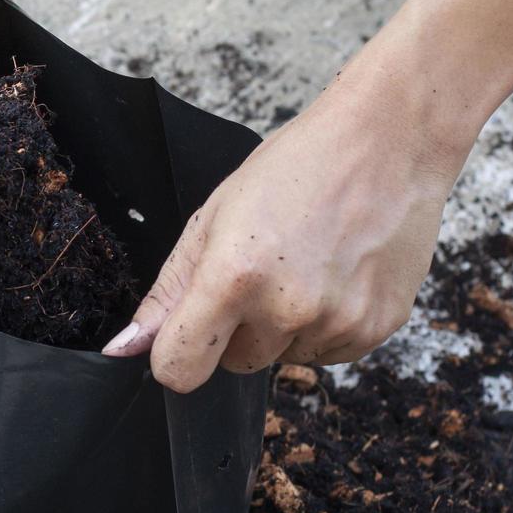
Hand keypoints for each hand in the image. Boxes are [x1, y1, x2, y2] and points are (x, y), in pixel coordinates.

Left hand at [102, 69, 467, 392]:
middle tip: (261, 269)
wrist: (386, 143)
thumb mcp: (212, 219)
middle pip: (234, 364)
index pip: (179, 369)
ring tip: (305, 264)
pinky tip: (335, 275)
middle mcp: (288, 308)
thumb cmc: (293, 170)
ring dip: (283, 327)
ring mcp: (338, 323)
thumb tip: (125, 348)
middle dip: (236, 330)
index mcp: (234, 277)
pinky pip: (328, 355)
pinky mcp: (377, 329)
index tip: (185, 333)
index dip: (175, 355)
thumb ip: (168, 291)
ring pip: (282, 360)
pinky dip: (324, 327)